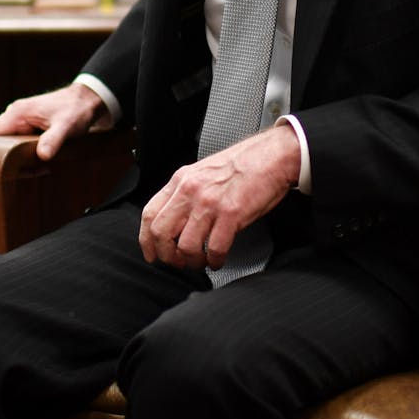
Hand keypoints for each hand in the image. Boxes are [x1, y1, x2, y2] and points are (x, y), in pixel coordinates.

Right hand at [0, 82, 107, 159]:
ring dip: (21, 160)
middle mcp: (15, 116)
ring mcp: (21, 121)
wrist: (88, 99)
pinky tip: (43, 162)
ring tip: (41, 167)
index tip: (10, 167)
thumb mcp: (66, 126)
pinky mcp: (29, 126)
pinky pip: (19, 144)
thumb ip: (53, 140)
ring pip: (9, 146)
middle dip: (11, 161)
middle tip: (32, 170)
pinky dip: (28, 155)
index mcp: (17, 113)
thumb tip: (42, 156)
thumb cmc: (76, 109)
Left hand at [138, 125, 298, 269]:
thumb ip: (186, 193)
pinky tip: (218, 260)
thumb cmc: (243, 164)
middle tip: (178, 263)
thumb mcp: (203, 172)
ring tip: (201, 262)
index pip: (149, 214)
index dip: (146, 240)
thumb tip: (176, 221)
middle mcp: (191, 191)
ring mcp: (210, 203)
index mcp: (181, 180)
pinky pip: (215, 248)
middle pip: (161, 233)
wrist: (272, 156)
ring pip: (186, 246)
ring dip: (192, 262)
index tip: (152, 253)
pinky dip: (215, 261)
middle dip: (167, 256)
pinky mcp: (231, 214)